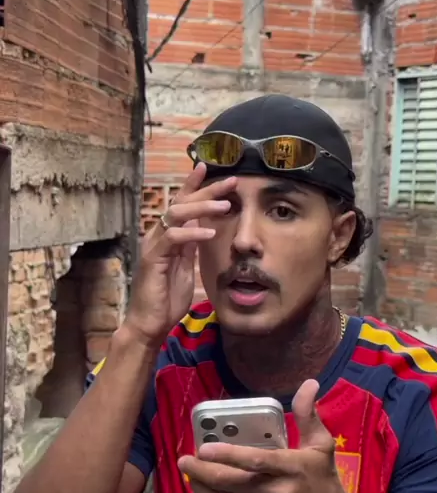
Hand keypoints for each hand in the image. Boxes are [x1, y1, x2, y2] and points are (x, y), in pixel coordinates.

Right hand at [123, 162, 236, 347]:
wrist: (149, 324)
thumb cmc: (166, 300)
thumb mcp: (185, 268)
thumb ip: (191, 248)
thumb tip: (203, 229)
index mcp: (168, 237)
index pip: (182, 203)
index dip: (194, 185)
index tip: (210, 168)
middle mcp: (158, 235)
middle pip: (182, 202)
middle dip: (207, 189)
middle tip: (231, 181)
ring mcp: (154, 245)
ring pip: (176, 214)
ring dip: (202, 207)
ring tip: (225, 205)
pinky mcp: (153, 259)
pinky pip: (173, 238)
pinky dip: (192, 233)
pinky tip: (209, 232)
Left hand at [178, 380, 345, 492]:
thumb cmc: (324, 479)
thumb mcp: (322, 445)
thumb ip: (308, 415)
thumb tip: (309, 383)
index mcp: (294, 469)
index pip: (257, 462)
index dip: (228, 455)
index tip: (204, 448)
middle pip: (233, 484)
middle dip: (203, 473)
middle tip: (185, 460)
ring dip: (202, 488)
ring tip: (189, 473)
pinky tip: (202, 491)